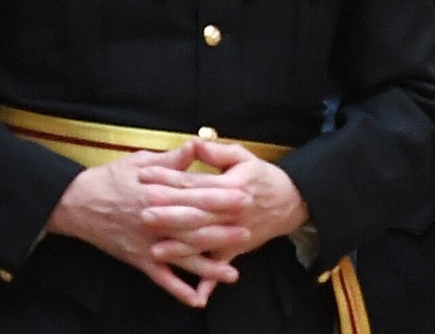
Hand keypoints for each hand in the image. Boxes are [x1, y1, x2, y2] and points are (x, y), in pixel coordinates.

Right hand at [45, 142, 238, 307]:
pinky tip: (197, 298)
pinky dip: (178, 289)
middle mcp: (155, 220)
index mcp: (159, 193)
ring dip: (208, 266)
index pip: (196, 196)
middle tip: (248, 232)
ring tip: (232, 272)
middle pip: (194, 227)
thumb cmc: (110, 178)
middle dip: (222, 231)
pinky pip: (160, 278)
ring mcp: (147, 242)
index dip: (221, 197)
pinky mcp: (137, 258)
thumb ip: (172, 159)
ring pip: (182, 257)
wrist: (74, 203)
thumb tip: (195, 145)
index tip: (245, 196)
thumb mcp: (141, 161)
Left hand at [138, 139, 309, 266]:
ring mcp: (235, 232)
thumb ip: (216, 152)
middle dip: (170, 214)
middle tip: (143, 210)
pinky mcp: (237, 249)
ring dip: (180, 248)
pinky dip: (209, 279)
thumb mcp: (242, 156)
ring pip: (204, 242)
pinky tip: (193, 291)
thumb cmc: (262, 176)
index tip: (144, 175)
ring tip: (155, 249)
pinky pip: (220, 264)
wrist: (292, 201)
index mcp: (232, 185)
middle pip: (197, 214)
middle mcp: (233, 210)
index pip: (195, 182)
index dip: (168, 178)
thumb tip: (193, 143)